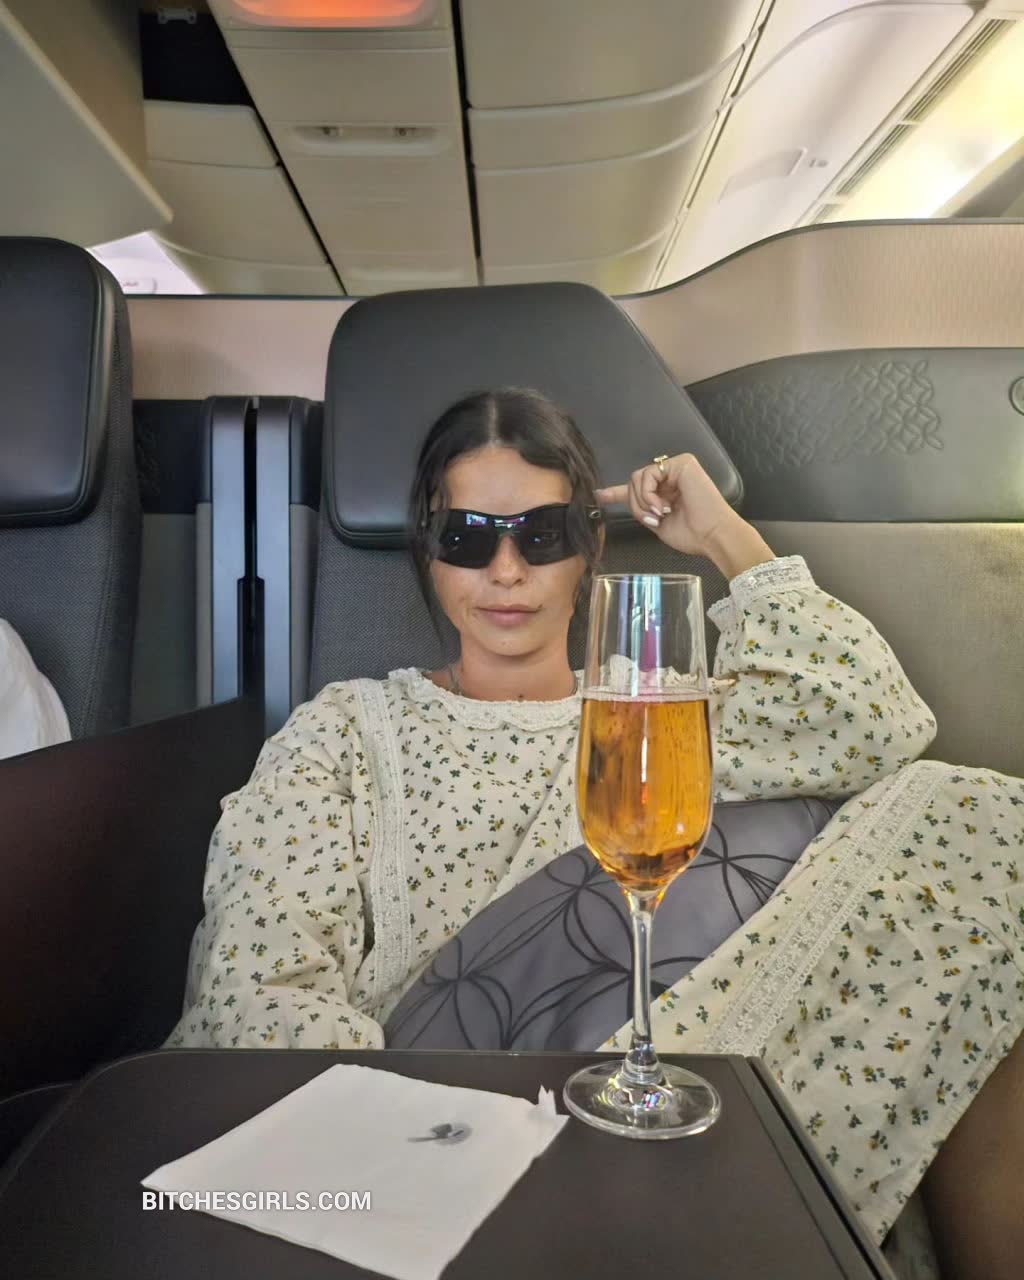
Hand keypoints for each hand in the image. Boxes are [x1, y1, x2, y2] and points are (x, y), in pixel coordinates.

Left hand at [595, 453, 774, 579]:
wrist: (712, 535)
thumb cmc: (691, 534)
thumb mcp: (656, 523)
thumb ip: (639, 508)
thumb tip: (609, 496)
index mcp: (666, 492)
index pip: (639, 487)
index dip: (617, 492)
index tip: (599, 494)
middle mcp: (672, 477)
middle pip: (634, 482)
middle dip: (636, 504)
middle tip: (653, 518)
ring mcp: (677, 468)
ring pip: (637, 477)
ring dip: (643, 501)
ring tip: (660, 513)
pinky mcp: (682, 463)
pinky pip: (648, 474)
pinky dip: (649, 493)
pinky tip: (663, 505)